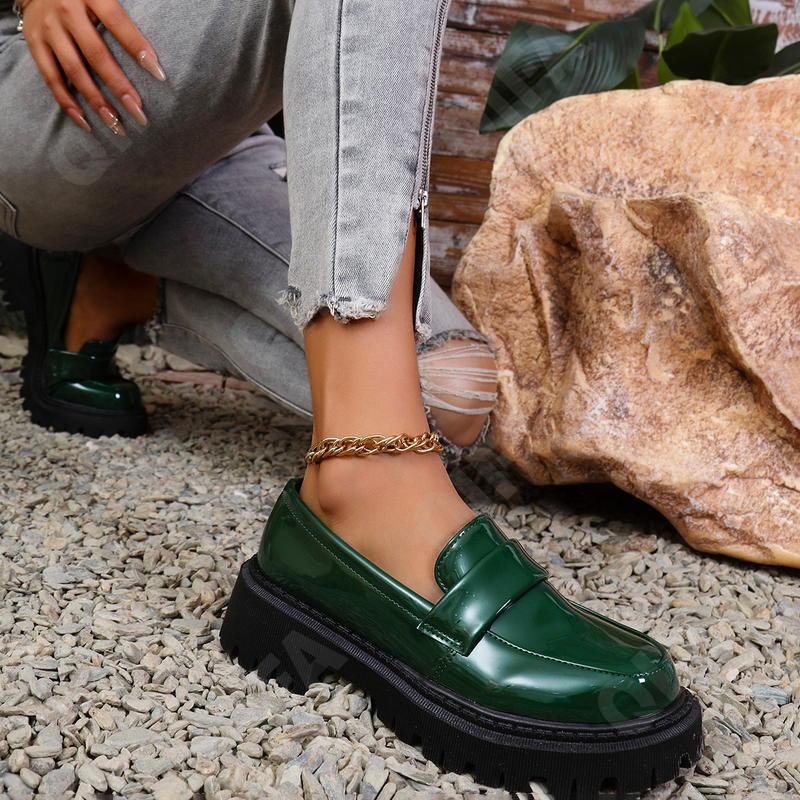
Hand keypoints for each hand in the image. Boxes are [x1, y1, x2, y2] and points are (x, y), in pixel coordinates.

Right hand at [21, 0, 165, 135]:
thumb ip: (121, 19)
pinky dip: (68, 102)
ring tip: (116, 124)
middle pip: (96, 54)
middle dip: (119, 87)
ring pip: (75, 70)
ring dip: (96, 101)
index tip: (159, 74)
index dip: (137, 47)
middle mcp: (67, 11)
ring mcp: (49, 29)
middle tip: (139, 114)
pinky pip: (51, 78)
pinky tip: (85, 122)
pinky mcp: (35, 43)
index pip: (117, 22)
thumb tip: (151, 52)